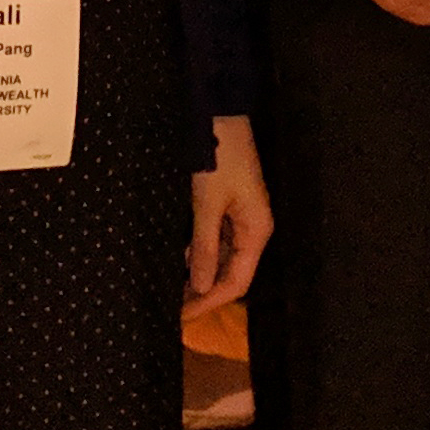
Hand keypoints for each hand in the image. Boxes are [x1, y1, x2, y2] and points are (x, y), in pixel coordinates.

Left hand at [184, 116, 272, 318]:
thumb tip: (202, 286)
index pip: (236, 282)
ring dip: (199, 274)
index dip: (209, 303)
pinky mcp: (229, 204)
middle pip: (231, 272)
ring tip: (173, 291)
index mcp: (256, 230)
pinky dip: (199, 252)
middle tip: (174, 310)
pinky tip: (182, 260)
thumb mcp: (207, 203)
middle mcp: (253, 227)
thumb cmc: (217, 155)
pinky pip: (216, 238)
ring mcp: (242, 215)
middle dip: (203, 292)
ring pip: (223, 257)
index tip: (182, 317)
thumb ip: (205, 246)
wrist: (218, 112)